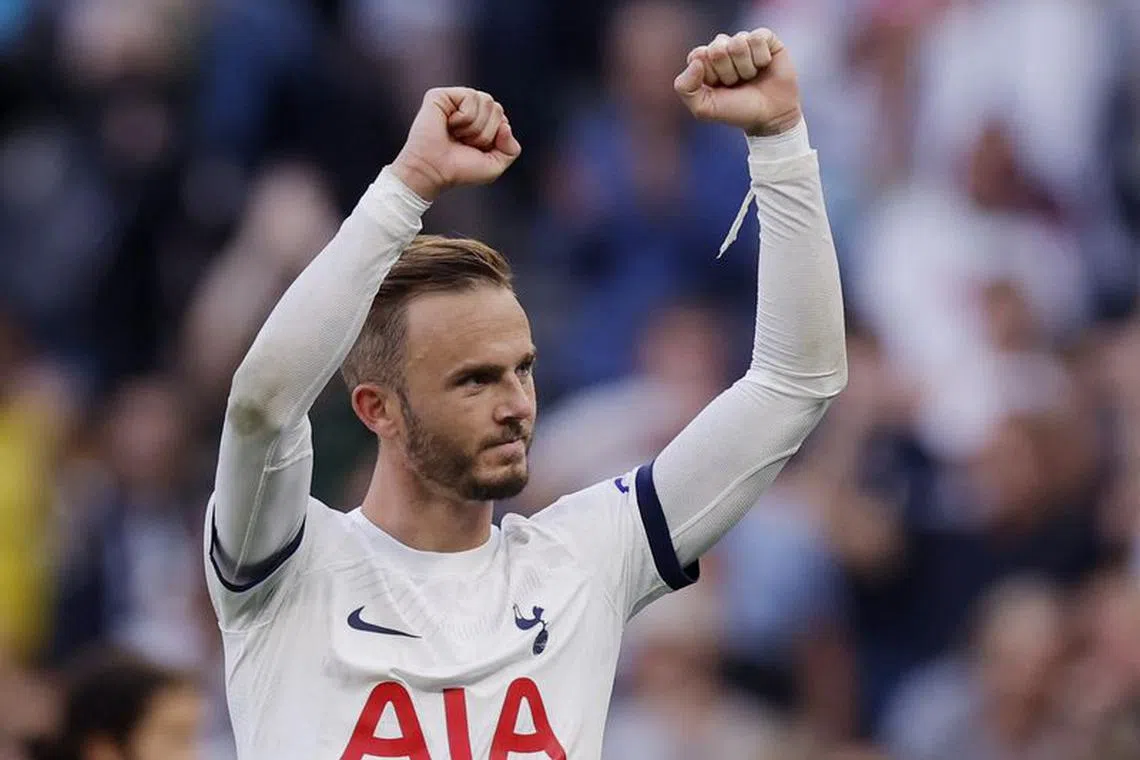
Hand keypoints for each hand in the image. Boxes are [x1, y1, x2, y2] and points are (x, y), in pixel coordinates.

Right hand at [391, 88, 521, 200]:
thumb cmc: (460, 170)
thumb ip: (512, 149)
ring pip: (486, 101)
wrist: (434, 172)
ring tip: (456, 135)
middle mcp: (469, 109)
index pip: (503, 119)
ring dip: (475, 127)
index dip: (495, 138)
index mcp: (481, 122)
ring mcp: (455, 100)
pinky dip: (464, 118)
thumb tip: (506, 125)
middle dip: (486, 133)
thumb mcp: (495, 166)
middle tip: (465, 143)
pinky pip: (470, 97)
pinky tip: (449, 125)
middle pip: (497, 108)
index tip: (477, 150)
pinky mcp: (442, 95)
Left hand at [674, 28, 801, 135]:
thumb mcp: (703, 108)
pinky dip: (761, 58)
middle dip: (728, 73)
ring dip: (745, 68)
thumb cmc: (736, 110)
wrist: (770, 116)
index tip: (719, 88)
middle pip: (717, 49)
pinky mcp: (765, 38)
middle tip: (736, 84)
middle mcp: (722, 47)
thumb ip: (685, 87)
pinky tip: (763, 66)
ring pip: (738, 43)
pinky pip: (757, 38)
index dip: (710, 75)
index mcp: (704, 60)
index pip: (698, 55)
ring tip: (750, 77)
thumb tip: (696, 60)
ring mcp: (743, 41)